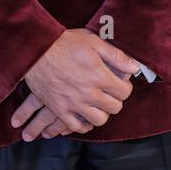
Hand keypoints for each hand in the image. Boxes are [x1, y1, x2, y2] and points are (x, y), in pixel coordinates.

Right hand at [15, 28, 137, 139]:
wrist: (36, 51)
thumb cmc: (65, 43)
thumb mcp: (93, 42)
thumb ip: (116, 56)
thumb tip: (134, 67)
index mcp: (99, 76)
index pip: (124, 92)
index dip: (124, 87)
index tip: (119, 83)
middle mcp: (89, 93)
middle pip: (114, 108)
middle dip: (115, 100)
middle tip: (109, 93)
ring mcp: (73, 104)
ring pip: (98, 120)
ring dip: (101, 113)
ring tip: (98, 104)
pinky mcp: (59, 109)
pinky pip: (77, 127)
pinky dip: (83, 124)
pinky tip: (84, 116)